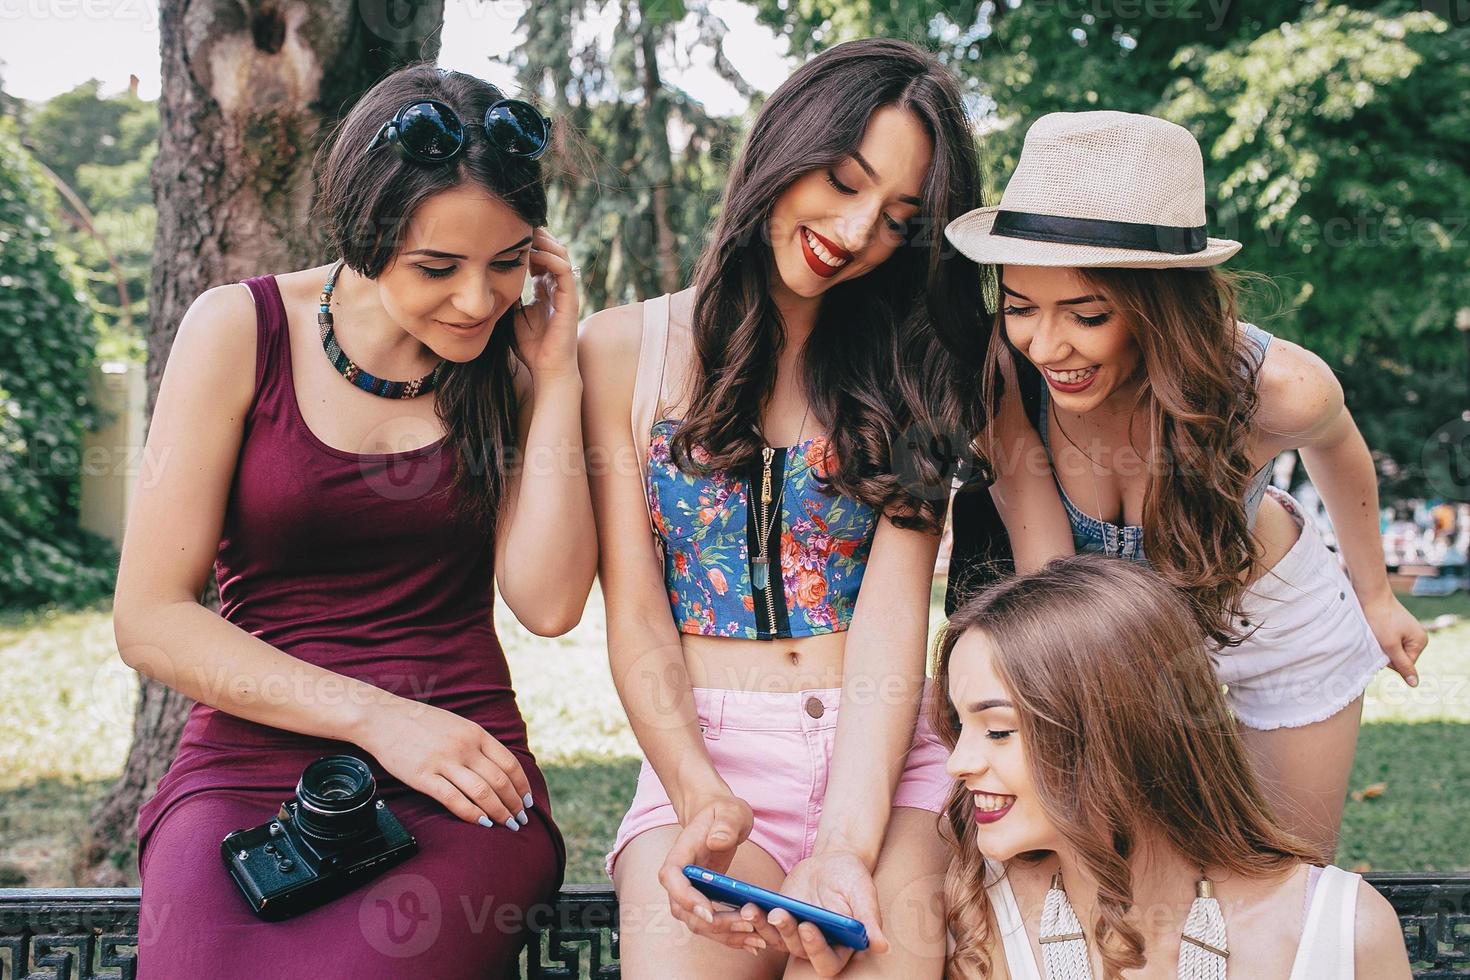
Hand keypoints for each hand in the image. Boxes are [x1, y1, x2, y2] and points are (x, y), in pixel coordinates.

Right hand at [357, 698, 532, 830]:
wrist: (383, 719)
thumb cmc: (421, 724)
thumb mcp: (457, 725)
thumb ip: (477, 743)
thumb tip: (498, 768)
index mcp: (476, 733)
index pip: (509, 764)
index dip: (522, 786)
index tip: (527, 802)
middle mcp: (465, 747)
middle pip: (500, 781)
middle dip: (514, 804)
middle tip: (520, 820)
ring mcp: (444, 762)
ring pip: (482, 792)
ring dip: (499, 812)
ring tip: (506, 825)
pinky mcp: (424, 776)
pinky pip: (454, 800)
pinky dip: (472, 814)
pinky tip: (482, 823)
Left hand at [512, 227, 578, 379]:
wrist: (547, 369)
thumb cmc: (531, 347)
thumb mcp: (512, 315)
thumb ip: (507, 296)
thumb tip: (489, 280)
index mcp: (545, 290)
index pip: (540, 257)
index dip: (528, 244)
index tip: (508, 234)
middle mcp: (557, 288)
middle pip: (552, 251)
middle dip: (537, 236)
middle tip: (518, 224)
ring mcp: (565, 293)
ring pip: (561, 255)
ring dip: (545, 242)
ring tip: (528, 232)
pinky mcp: (570, 300)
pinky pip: (564, 270)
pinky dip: (550, 258)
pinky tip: (534, 254)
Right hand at [656, 794, 764, 952]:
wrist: (717, 817)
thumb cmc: (723, 812)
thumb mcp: (730, 811)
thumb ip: (725, 824)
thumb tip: (717, 842)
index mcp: (680, 853)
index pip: (672, 879)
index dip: (686, 898)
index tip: (709, 912)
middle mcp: (679, 878)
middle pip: (685, 910)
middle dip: (715, 924)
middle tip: (748, 926)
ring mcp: (689, 893)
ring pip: (699, 924)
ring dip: (726, 936)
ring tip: (757, 940)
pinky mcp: (702, 902)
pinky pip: (711, 925)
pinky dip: (731, 936)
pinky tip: (754, 942)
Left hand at [755, 850, 889, 974]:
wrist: (832, 863)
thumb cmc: (852, 879)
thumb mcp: (863, 894)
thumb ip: (869, 919)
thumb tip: (882, 946)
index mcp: (841, 947)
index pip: (827, 960)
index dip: (816, 948)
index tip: (809, 926)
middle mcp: (816, 946)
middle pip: (798, 951)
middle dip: (787, 933)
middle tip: (779, 914)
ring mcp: (795, 935)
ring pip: (776, 941)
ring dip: (762, 927)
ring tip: (752, 909)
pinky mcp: (779, 922)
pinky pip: (763, 926)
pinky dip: (753, 918)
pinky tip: (746, 905)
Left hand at [1360, 589, 1427, 686]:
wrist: (1370, 595)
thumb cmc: (1380, 619)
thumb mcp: (1390, 645)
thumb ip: (1402, 665)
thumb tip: (1415, 684)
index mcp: (1421, 641)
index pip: (1405, 665)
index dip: (1389, 660)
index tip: (1381, 647)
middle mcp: (1417, 636)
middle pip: (1399, 658)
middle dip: (1386, 653)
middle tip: (1377, 639)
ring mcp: (1407, 631)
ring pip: (1392, 650)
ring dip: (1381, 646)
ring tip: (1376, 634)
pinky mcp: (1396, 627)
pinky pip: (1388, 641)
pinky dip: (1380, 640)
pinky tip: (1375, 631)